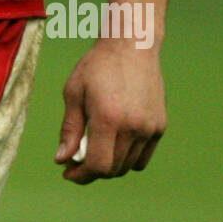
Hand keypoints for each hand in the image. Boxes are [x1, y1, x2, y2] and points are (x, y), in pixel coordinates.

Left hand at [55, 38, 166, 183]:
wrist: (132, 46)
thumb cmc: (98, 66)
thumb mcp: (74, 93)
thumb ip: (69, 129)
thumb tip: (61, 159)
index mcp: (109, 118)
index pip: (98, 166)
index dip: (81, 175)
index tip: (68, 172)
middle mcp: (133, 127)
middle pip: (113, 169)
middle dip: (92, 171)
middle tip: (76, 160)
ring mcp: (150, 128)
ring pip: (128, 166)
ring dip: (110, 165)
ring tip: (95, 149)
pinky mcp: (160, 126)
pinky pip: (143, 157)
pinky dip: (127, 159)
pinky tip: (114, 144)